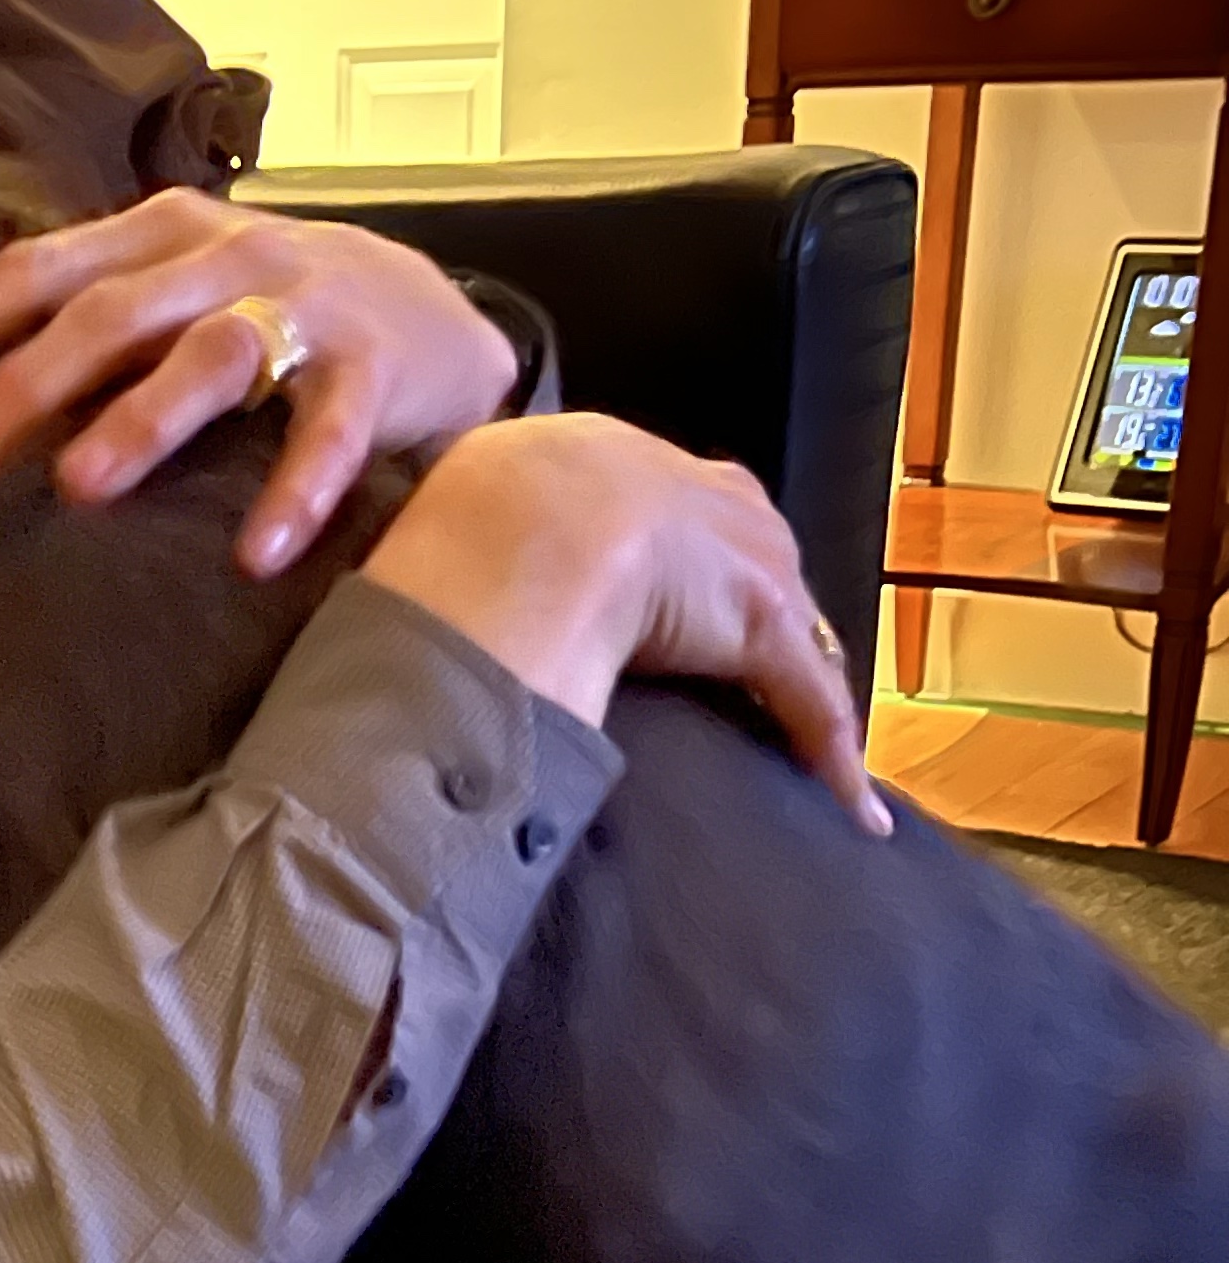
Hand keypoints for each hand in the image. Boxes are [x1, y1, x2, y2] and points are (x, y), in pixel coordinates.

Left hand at [0, 186, 519, 575]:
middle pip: (111, 311)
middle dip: (28, 381)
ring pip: (210, 354)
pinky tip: (256, 555)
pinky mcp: (374, 369)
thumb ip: (94, 322)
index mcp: (162, 232)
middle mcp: (228, 255)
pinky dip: (293, 491)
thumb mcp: (180, 289)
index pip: (44, 265)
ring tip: (80, 486)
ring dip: (142, 418)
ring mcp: (305, 306)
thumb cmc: (275, 315)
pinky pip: (327, 432)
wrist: (436, 319)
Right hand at [361, 413, 889, 835]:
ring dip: (799, 685)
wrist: (527, 526)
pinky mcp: (764, 626)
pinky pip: (810, 701)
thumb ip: (464, 526)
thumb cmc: (473, 512)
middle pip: (749, 555)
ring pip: (791, 628)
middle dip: (752, 608)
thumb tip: (410, 570)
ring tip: (803, 740)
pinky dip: (834, 755)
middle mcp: (699, 489)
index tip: (665, 593)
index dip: (673, 554)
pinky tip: (853, 808)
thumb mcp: (464, 495)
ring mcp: (742, 557)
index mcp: (614, 455)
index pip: (668, 503)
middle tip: (739, 669)